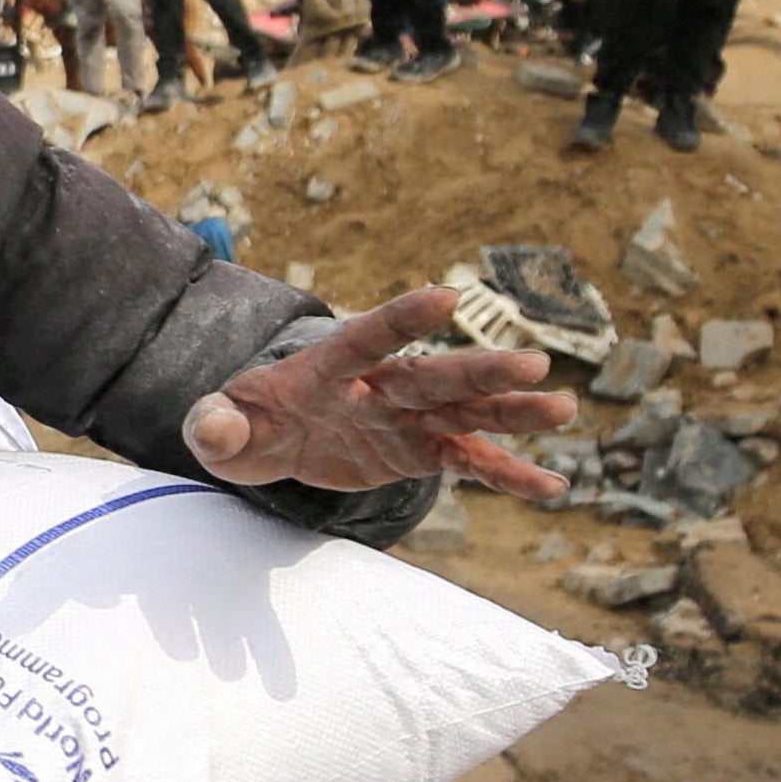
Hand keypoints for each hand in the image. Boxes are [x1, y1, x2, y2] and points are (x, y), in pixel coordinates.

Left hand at [180, 288, 577, 501]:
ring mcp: (404, 419)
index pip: (365, 339)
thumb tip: (215, 431)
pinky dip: (508, 474)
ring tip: (565, 408)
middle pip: (432, 376)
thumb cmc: (243, 424)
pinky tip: (552, 485)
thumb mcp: (218, 427)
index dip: (403, 320)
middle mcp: (377, 388)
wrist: (270, 439)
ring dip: (512, 412)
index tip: (447, 297)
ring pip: (465, 412)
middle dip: (480, 371)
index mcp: (327, 369)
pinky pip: (468, 463)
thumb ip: (216, 425)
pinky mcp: (418, 451)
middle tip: (535, 363)